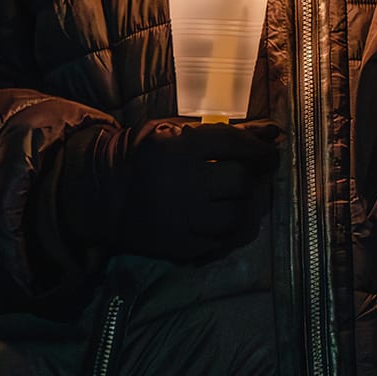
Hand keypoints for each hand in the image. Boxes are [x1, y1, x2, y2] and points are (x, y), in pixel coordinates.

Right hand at [64, 118, 280, 263]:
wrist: (103, 194)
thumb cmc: (144, 155)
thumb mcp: (173, 130)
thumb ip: (223, 131)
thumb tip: (272, 132)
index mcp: (178, 147)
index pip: (236, 144)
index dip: (261, 148)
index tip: (270, 151)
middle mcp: (183, 183)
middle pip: (240, 181)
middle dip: (255, 176)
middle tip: (257, 174)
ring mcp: (183, 218)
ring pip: (238, 214)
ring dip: (250, 204)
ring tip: (247, 196)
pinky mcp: (183, 245)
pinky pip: (227, 240)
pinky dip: (239, 228)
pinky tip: (236, 218)